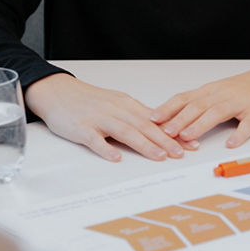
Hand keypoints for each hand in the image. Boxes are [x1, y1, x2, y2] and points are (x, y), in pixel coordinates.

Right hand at [24, 73, 192, 162]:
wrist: (58, 92)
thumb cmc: (89, 101)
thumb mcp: (117, 104)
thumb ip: (136, 117)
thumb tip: (162, 129)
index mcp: (126, 105)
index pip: (155, 120)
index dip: (174, 132)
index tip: (191, 143)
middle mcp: (116, 110)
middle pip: (144, 126)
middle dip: (165, 140)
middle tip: (181, 152)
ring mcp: (99, 119)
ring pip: (125, 132)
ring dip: (144, 144)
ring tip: (160, 156)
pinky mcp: (81, 128)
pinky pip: (95, 140)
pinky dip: (106, 148)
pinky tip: (116, 157)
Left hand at [149, 64, 249, 148]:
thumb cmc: (248, 88)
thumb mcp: (222, 91)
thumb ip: (202, 103)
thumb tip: (176, 120)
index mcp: (212, 91)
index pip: (185, 98)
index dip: (168, 108)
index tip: (152, 119)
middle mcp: (223, 95)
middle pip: (197, 106)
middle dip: (179, 119)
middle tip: (164, 131)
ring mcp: (241, 103)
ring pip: (217, 113)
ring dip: (200, 125)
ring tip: (187, 137)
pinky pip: (248, 124)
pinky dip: (239, 134)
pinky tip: (231, 144)